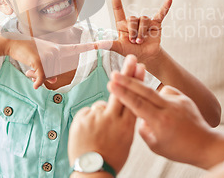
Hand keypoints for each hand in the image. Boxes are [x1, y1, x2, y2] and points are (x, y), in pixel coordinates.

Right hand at [4, 35, 110, 88]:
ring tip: (30, 65)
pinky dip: (37, 82)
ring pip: (48, 76)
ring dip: (37, 75)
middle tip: (34, 66)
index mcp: (60, 49)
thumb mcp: (42, 60)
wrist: (13, 42)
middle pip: (56, 73)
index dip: (91, 47)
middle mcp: (57, 51)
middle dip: (44, 75)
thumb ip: (50, 71)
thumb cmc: (29, 51)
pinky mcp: (39, 60)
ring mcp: (49, 55)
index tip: (103, 43)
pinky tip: (35, 84)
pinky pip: (41, 77)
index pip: (78, 48)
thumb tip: (53, 81)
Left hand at [68, 55, 143, 173]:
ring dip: (101, 115)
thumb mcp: (126, 141)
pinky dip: (89, 119)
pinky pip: (89, 112)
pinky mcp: (83, 118)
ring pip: (102, 105)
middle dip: (127, 73)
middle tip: (131, 57)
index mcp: (127, 126)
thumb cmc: (111, 157)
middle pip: (122, 91)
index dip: (138, 81)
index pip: (135, 98)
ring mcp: (97, 117)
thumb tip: (126, 107)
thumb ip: (126, 122)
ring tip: (98, 134)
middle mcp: (114, 119)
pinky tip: (89, 133)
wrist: (92, 171)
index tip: (141, 67)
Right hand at [108, 72, 215, 166]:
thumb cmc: (179, 149)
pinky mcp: (184, 98)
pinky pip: (166, 92)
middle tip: (115, 73)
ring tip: (151, 108)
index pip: (137, 105)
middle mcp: (170, 109)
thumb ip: (143, 129)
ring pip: (155, 91)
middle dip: (128, 81)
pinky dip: (161, 98)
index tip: (111, 85)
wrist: (205, 145)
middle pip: (144, 91)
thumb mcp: (156, 146)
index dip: (123, 94)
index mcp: (161, 122)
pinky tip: (163, 107)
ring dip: (145, 93)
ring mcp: (178, 101)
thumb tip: (136, 114)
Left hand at [109, 0, 171, 62]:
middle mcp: (134, 20)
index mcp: (123, 24)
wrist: (145, 56)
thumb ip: (108, 45)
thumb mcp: (119, 48)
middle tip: (135, 41)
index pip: (118, 9)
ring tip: (142, 41)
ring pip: (144, 20)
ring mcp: (145, 22)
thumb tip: (94, 45)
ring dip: (143, 32)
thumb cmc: (131, 51)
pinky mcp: (156, 24)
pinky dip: (165, 8)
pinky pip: (161, 14)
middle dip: (134, 31)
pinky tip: (169, 0)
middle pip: (133, 18)